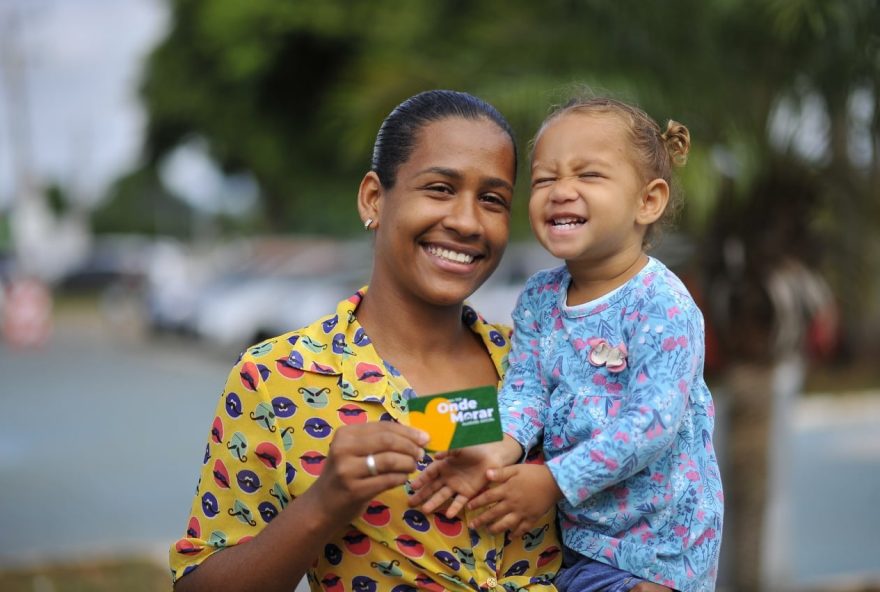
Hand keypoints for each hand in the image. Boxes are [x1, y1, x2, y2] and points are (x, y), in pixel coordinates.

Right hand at [305, 422, 427, 524]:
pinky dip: (400, 478)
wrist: (322, 506)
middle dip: (410, 446)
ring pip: (389, 460)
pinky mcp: (354, 490)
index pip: (384, 427)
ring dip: (408, 463)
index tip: (425, 438)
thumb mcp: (354, 452)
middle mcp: (343, 448)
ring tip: (412, 467)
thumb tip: (419, 437)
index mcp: (345, 434)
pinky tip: (403, 479)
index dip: (408, 431)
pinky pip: (387, 480)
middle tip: (421, 454)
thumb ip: (379, 442)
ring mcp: (348, 470)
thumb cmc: (344, 475)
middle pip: (388, 440)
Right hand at [409, 437, 521, 517]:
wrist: (492, 456)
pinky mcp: (468, 493)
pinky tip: (448, 515)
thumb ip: (448, 450)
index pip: (430, 473)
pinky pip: (459, 501)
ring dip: (434, 503)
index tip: (413, 486)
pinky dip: (454, 508)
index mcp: (444, 465)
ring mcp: (457, 486)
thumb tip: (435, 455)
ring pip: (442, 496)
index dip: (422, 479)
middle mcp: (447, 477)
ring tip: (425, 510)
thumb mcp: (460, 446)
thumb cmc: (475, 448)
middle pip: (432, 487)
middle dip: (421, 495)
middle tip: (410, 503)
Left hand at [467, 463, 563, 536]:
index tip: (468, 507)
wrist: (554, 482)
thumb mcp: (516, 469)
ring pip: (505, 524)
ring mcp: (522, 513)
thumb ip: (501, 473)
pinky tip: (510, 536)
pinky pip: (521, 529)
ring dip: (495, 529)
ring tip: (488, 531)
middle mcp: (512, 504)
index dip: (477, 503)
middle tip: (472, 526)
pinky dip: (515, 534)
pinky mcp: (531, 519)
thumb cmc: (533, 473)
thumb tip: (485, 474)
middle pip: (493, 514)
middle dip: (481, 520)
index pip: (487, 498)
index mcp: (507, 490)